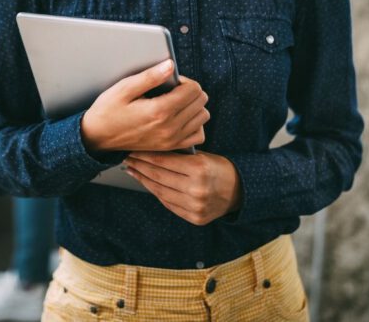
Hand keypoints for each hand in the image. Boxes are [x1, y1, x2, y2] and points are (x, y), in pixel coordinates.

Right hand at [80, 60, 209, 152]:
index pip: (193, 90)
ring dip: (194, 106)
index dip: (184, 80)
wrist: (98, 137)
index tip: (171, 80)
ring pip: (202, 117)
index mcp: (159, 111)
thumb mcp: (124, 89)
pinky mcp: (170, 147)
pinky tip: (181, 117)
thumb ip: (150, 77)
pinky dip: (194, 124)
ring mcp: (171, 140)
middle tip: (173, 89)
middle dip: (190, 90)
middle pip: (200, 102)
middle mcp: (169, 127)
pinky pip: (197, 135)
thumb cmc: (108, 111)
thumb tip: (170, 66)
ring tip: (177, 102)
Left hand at [124, 151, 241, 225]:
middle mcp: (197, 189)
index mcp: (200, 169)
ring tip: (133, 171)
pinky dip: (156, 193)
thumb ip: (180, 157)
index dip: (145, 155)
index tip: (133, 149)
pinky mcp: (195, 218)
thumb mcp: (203, 156)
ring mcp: (195, 206)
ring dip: (144, 180)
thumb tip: (150, 151)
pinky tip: (148, 184)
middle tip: (127, 158)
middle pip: (159, 176)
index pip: (164, 161)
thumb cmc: (219, 168)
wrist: (240, 191)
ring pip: (160, 192)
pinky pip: (169, 204)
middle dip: (140, 166)